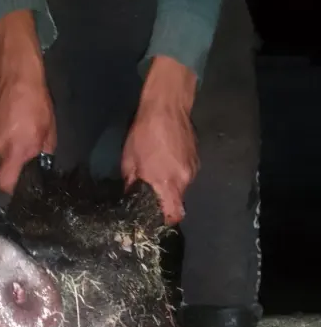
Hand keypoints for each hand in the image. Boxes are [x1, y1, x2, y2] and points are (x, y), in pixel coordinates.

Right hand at [0, 11, 55, 193]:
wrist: (17, 75)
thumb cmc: (37, 104)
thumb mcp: (49, 131)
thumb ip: (44, 153)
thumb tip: (43, 163)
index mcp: (15, 151)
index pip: (5, 183)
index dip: (11, 188)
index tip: (20, 185)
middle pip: (4, 167)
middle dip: (15, 163)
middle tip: (28, 152)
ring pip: (0, 152)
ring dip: (10, 148)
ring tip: (22, 132)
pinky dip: (4, 136)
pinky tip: (14, 123)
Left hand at [122, 57, 198, 225]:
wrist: (167, 106)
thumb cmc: (144, 133)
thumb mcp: (130, 161)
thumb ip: (131, 184)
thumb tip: (130, 196)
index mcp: (167, 184)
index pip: (174, 215)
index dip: (166, 220)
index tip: (156, 219)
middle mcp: (184, 180)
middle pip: (177, 202)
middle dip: (165, 202)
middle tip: (151, 195)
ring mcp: (193, 169)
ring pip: (181, 188)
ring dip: (170, 186)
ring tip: (158, 174)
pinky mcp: (196, 159)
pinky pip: (186, 174)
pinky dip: (176, 173)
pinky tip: (166, 161)